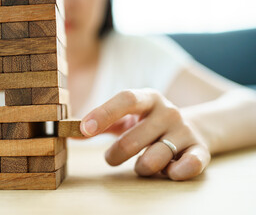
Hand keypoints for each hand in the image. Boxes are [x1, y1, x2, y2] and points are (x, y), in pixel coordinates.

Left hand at [80, 88, 210, 180]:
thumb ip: (101, 124)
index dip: (103, 113)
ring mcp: (185, 131)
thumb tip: (69, 133)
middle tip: (111, 158)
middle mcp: (168, 112)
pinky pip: (189, 166)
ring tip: (142, 164)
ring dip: (141, 168)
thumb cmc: (151, 124)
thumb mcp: (129, 117)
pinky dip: (174, 173)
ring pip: (154, 159)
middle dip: (115, 155)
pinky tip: (168, 170)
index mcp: (148, 98)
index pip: (126, 98)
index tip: (84, 129)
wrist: (197, 127)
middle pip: (133, 138)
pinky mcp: (200, 150)